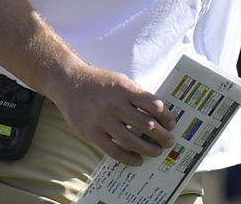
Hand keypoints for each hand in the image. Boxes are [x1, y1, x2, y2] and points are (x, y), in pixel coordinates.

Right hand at [45, 62, 175, 165]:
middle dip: (161, 135)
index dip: (166, 116)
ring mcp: (102, 121)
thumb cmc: (98, 82)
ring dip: (148, 149)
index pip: (153, 105)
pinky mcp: (92, 133)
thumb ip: (136, 95)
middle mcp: (115, 105)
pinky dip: (128, 158)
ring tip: (156, 151)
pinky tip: (138, 160)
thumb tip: (156, 112)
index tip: (171, 123)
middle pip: (146, 125)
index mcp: (125, 89)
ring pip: (131, 141)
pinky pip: (114, 150)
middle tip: (169, 141)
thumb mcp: (120, 80)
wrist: (69, 83)